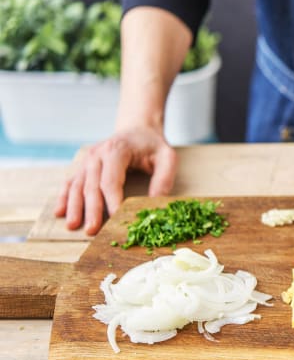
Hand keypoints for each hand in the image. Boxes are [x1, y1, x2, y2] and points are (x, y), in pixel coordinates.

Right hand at [54, 126, 176, 234]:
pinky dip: (64, 197)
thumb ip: (163, 179)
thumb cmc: (152, 145)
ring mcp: (87, 160)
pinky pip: (71, 182)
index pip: (111, 180)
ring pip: (77, 185)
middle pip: (91, 186)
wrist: (137, 129)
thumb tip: (155, 204)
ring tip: (72, 226)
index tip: (116, 219)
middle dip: (91, 210)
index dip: (112, 201)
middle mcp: (97, 155)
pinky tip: (59, 212)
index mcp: (116, 151)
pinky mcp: (83, 166)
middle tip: (92, 230)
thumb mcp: (167, 157)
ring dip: (74, 207)